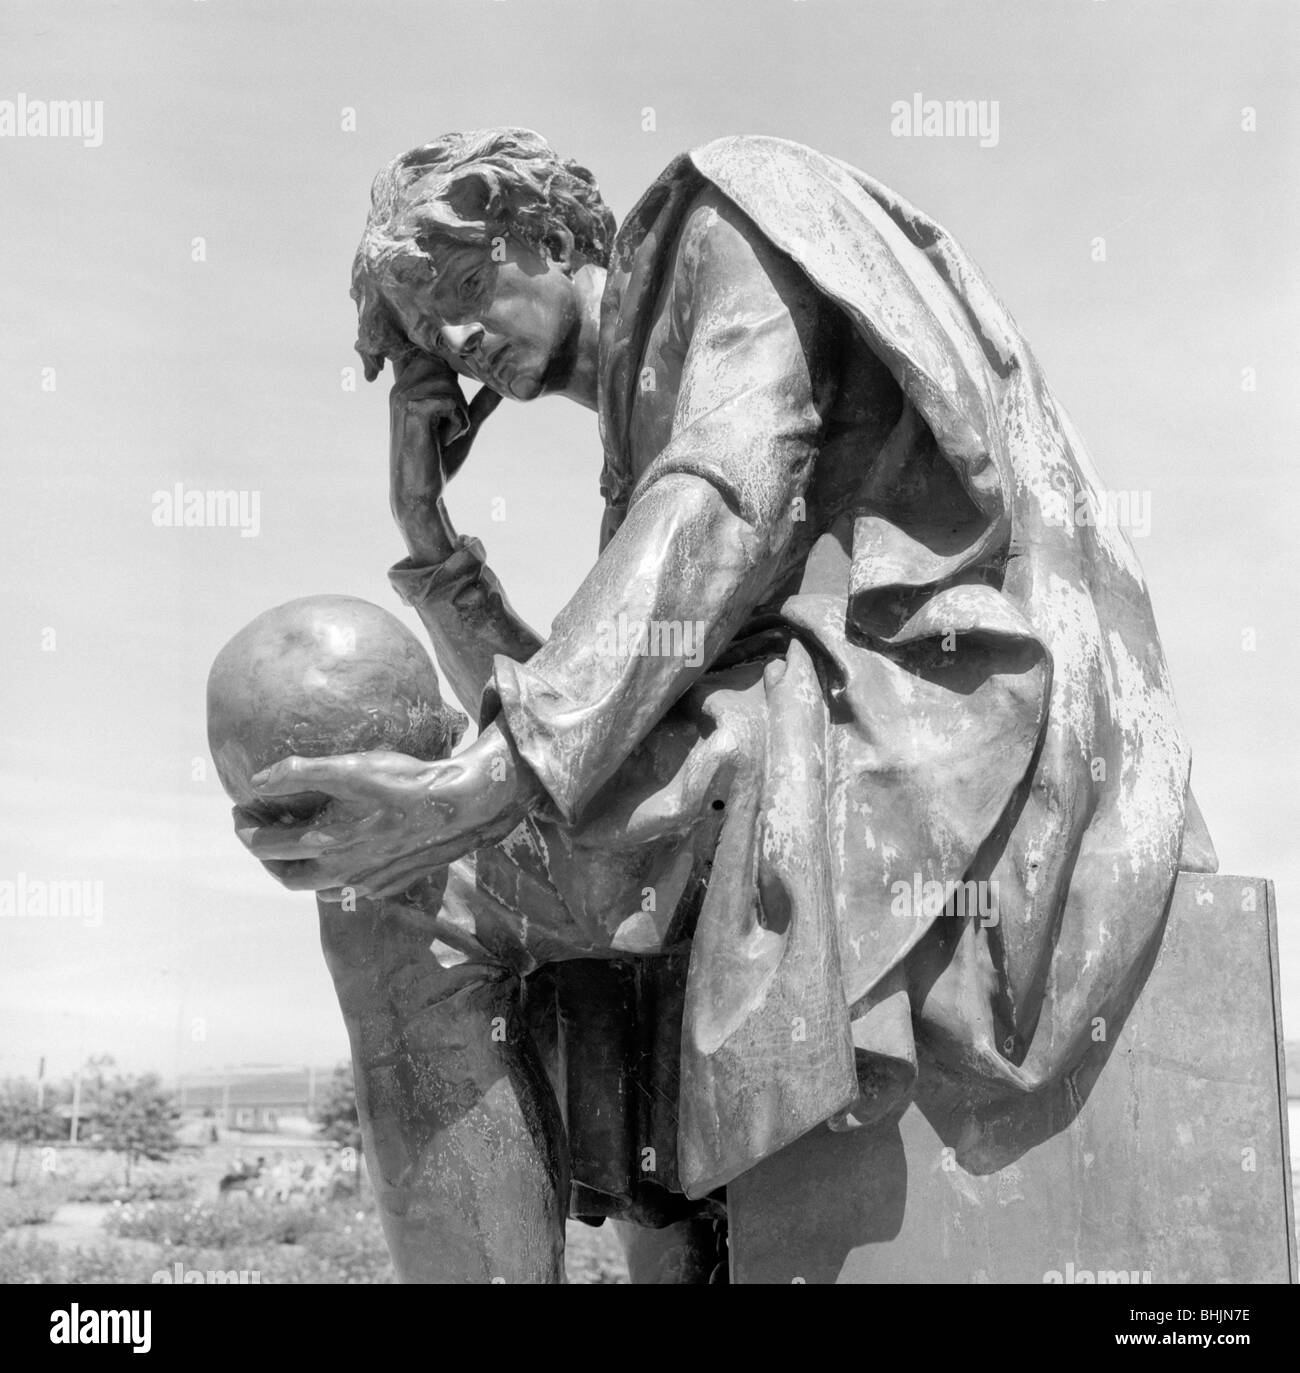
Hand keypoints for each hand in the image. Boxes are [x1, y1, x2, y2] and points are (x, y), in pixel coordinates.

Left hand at [233, 724, 542, 898]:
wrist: (460, 807)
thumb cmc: (404, 783)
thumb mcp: (349, 768)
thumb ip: (299, 773)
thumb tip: (258, 781)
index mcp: (324, 845)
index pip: (264, 845)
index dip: (245, 826)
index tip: (241, 808)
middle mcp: (341, 872)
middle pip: (285, 877)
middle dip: (266, 855)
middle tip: (262, 828)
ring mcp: (366, 883)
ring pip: (317, 887)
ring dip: (298, 867)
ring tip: (297, 838)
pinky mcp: (388, 884)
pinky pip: (347, 887)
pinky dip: (331, 873)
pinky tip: (340, 850)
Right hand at [390, 351, 502, 564]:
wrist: (419, 493)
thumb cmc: (439, 460)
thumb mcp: (465, 425)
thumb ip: (480, 403)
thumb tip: (501, 385)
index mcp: (409, 385)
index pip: (441, 357)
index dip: (456, 370)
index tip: (455, 387)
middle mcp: (402, 384)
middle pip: (450, 369)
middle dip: (458, 401)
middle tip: (443, 429)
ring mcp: (404, 394)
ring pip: (453, 388)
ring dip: (459, 416)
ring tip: (440, 437)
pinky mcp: (413, 406)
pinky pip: (454, 404)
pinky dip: (457, 425)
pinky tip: (440, 442)